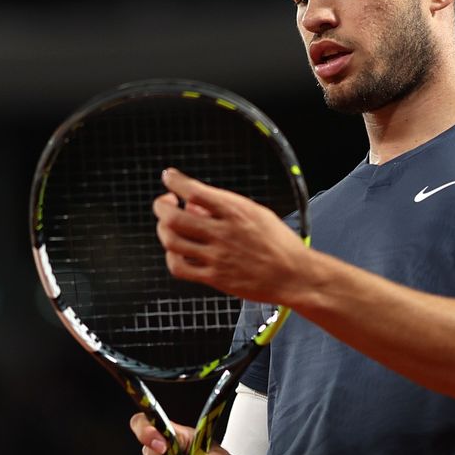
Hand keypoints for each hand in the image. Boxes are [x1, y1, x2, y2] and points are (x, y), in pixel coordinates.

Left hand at [152, 167, 309, 304]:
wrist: (294, 275)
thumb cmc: (278, 242)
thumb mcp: (257, 213)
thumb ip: (225, 206)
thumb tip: (194, 203)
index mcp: (236, 211)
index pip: (194, 191)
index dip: (174, 181)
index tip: (169, 177)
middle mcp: (223, 232)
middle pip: (174, 217)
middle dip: (160, 206)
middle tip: (165, 202)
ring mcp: (217, 256)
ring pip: (172, 241)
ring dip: (163, 229)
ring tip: (169, 225)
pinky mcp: (215, 278)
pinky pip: (179, 267)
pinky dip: (171, 256)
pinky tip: (177, 251)